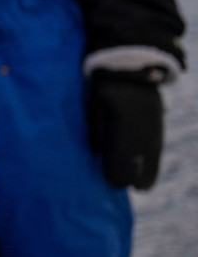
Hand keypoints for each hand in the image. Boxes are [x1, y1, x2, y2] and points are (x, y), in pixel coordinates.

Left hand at [89, 68, 166, 188]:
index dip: (115, 175)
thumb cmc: (105, 87)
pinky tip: (149, 177)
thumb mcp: (95, 106)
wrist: (131, 68)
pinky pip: (157, 153)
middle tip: (121, 185)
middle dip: (128, 177)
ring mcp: (154, 131)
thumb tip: (98, 154)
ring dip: (144, 176)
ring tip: (139, 188)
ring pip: (150, 161)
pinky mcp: (160, 128)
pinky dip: (153, 167)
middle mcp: (142, 133)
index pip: (120, 162)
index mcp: (123, 128)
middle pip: (136, 165)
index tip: (110, 183)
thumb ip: (97, 131)